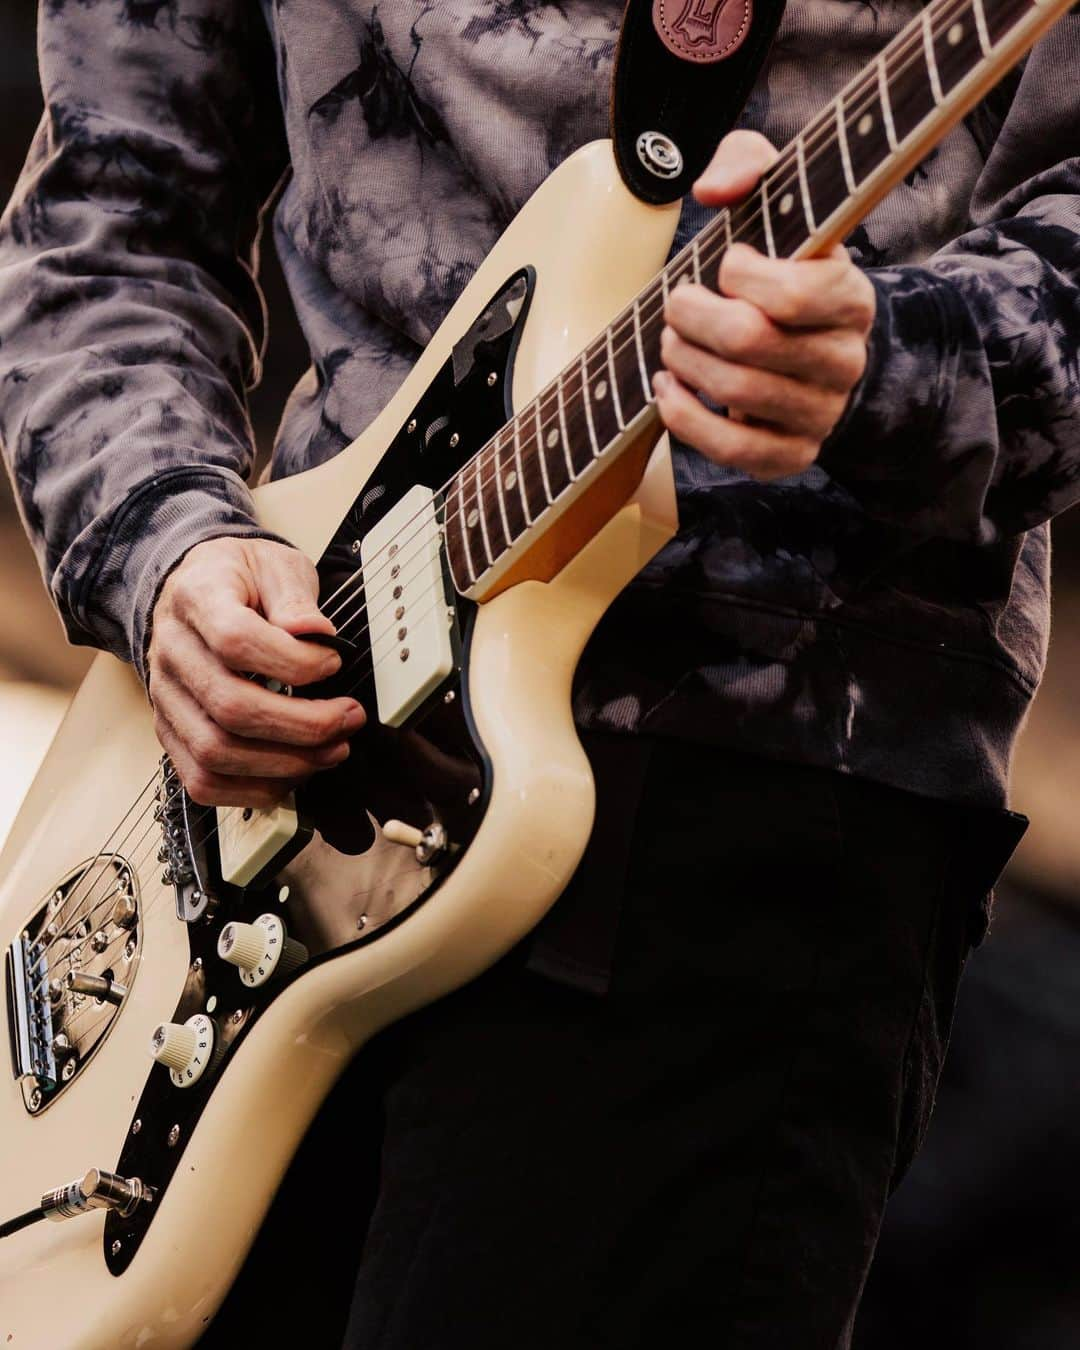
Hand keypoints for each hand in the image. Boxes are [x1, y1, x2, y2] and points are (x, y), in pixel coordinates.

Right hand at [148, 537, 365, 806]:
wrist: (193, 588)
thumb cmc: (240, 579)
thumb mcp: (273, 564)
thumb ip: (294, 596)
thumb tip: (314, 632)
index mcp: (196, 599)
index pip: (236, 640)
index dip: (293, 662)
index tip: (334, 662)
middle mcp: (171, 652)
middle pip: (230, 706)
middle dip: (304, 724)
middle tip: (349, 718)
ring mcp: (165, 698)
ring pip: (216, 752)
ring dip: (285, 762)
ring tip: (333, 749)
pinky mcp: (171, 732)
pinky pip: (202, 781)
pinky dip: (254, 789)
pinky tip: (295, 772)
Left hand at [654, 130, 875, 479]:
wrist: (813, 347)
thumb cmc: (783, 270)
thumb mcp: (778, 203)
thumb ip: (749, 163)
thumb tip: (712, 189)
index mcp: (851, 298)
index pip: (795, 293)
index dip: (741, 275)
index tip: (727, 263)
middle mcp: (845, 360)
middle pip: (750, 341)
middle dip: (693, 316)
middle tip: (678, 303)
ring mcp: (820, 413)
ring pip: (736, 390)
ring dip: (683, 359)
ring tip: (672, 341)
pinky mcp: (790, 454)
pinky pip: (731, 449)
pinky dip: (684, 417)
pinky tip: (668, 388)